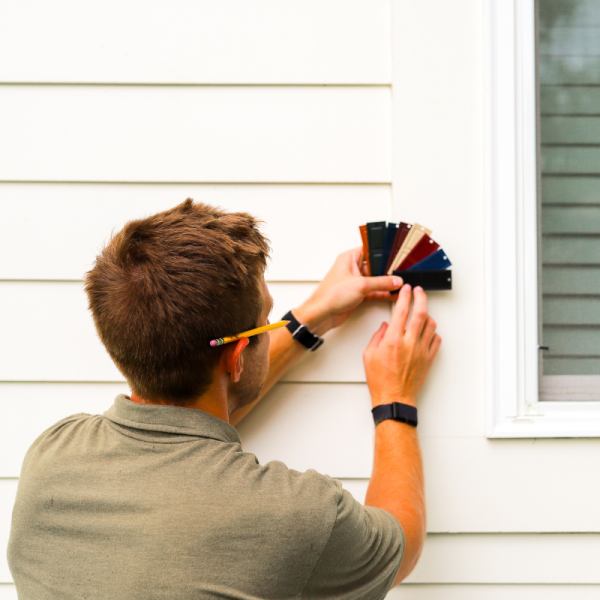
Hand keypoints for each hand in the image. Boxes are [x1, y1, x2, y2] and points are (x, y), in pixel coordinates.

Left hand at [293, 246, 402, 335]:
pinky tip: (392, 294)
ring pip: (375, 279)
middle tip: (400, 272)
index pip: (370, 249)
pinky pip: (373, 290)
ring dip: (386, 283)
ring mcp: (355, 281)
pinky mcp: (357, 293)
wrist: (322, 314)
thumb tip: (395, 281)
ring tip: (400, 284)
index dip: (383, 252)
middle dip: (387, 270)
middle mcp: (352, 268)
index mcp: (349, 258)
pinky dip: (382, 292)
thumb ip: (381, 283)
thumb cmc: (330, 295)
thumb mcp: (361, 285)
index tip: (396, 255)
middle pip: (375, 265)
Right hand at [363, 285, 440, 407]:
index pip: (401, 310)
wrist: (394, 398)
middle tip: (419, 292)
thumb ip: (377, 337)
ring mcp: (421, 351)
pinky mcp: (428, 359)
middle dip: (421, 297)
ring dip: (427, 315)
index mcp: (393, 340)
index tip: (405, 290)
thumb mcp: (369, 356)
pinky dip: (433, 332)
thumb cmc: (381, 381)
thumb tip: (385, 327)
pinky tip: (427, 332)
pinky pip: (436, 340)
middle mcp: (409, 343)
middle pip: (421, 313)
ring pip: (431, 325)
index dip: (404, 296)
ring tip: (422, 312)